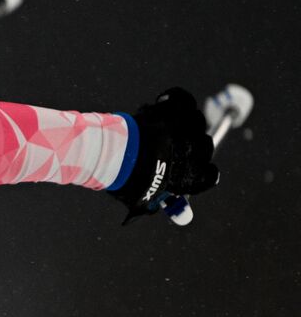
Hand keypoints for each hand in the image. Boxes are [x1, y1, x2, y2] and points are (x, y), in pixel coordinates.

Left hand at [110, 87, 219, 222]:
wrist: (107, 156)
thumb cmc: (124, 179)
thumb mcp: (144, 198)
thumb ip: (166, 204)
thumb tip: (184, 217)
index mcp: (185, 176)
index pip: (210, 176)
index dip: (203, 173)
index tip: (194, 169)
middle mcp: (188, 153)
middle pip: (205, 146)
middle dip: (194, 146)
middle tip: (178, 145)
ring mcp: (179, 132)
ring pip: (197, 121)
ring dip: (186, 123)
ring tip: (169, 126)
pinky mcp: (167, 113)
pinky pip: (181, 99)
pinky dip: (176, 99)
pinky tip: (164, 102)